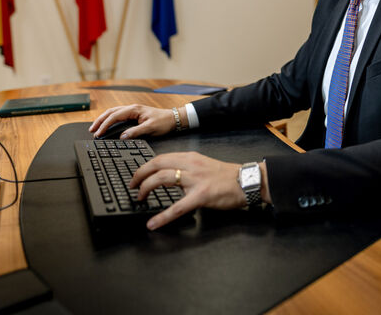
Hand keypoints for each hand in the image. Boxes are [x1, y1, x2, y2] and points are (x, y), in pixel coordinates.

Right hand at [88, 104, 177, 138]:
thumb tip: (122, 137)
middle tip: (92, 130)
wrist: (174, 119)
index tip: (98, 133)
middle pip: (111, 112)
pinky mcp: (134, 114)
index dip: (105, 125)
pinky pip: (118, 115)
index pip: (114, 116)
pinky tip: (107, 124)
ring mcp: (132, 110)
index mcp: (134, 110)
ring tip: (95, 127)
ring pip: (113, 112)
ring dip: (103, 119)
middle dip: (100, 120)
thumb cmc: (164, 122)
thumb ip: (136, 132)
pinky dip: (110, 119)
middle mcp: (132, 108)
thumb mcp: (150, 128)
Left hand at [130, 152, 268, 229]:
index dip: (145, 167)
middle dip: (140, 175)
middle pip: (157, 165)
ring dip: (146, 188)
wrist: (247, 181)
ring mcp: (195, 180)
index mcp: (190, 158)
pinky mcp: (201, 196)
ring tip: (140, 198)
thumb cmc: (227, 176)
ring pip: (163, 179)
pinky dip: (162, 216)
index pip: (161, 158)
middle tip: (132, 186)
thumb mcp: (204, 165)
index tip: (137, 176)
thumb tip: (168, 175)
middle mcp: (191, 165)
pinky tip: (153, 223)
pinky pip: (177, 207)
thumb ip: (187, 168)